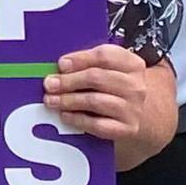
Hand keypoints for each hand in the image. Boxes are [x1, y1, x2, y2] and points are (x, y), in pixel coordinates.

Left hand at [43, 44, 176, 170]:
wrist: (136, 113)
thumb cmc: (112, 86)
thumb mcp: (106, 69)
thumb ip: (87, 63)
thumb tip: (59, 67)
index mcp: (132, 64)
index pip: (105, 55)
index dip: (80, 59)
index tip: (61, 64)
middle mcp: (136, 85)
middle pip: (97, 78)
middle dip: (69, 81)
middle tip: (49, 84)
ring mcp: (133, 108)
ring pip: (95, 101)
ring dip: (69, 100)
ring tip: (51, 100)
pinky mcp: (127, 128)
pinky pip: (98, 124)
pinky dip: (78, 119)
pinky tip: (65, 115)